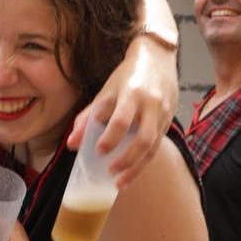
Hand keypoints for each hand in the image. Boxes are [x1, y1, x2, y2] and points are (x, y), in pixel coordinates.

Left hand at [69, 39, 177, 186]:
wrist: (158, 59)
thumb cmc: (127, 76)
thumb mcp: (106, 92)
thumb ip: (87, 117)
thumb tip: (72, 144)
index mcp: (131, 93)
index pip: (121, 119)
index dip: (110, 138)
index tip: (99, 151)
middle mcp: (151, 105)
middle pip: (143, 139)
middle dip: (127, 160)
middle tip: (110, 171)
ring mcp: (163, 114)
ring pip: (152, 147)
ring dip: (136, 167)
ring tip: (119, 182)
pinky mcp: (168, 121)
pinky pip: (157, 146)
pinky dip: (143, 162)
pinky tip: (130, 172)